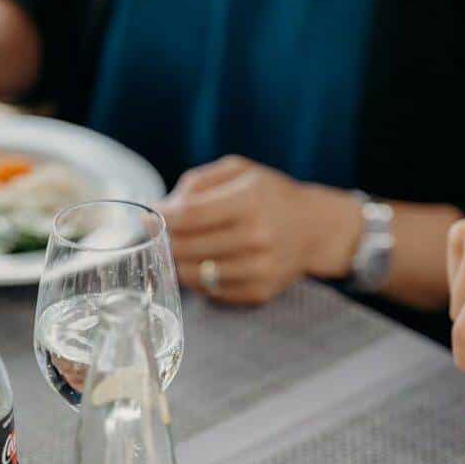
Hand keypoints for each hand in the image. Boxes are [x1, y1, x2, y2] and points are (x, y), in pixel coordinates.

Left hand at [160, 156, 360, 304]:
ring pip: (193, 274)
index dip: (162, 217)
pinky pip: (210, 291)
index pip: (189, 215)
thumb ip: (196, 184)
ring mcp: (260, 269)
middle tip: (163, 232)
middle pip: (186, 247)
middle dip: (166, 239)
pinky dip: (200, 278)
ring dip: (179, 261)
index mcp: (251, 200)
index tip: (150, 215)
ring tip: (183, 247)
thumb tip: (159, 208)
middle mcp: (258, 237)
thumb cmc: (269, 195)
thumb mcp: (238, 171)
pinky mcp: (259, 292)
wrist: (314, 228)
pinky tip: (206, 262)